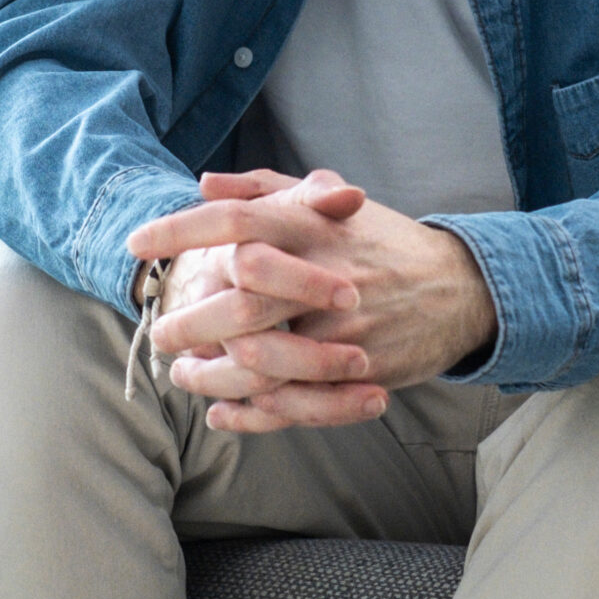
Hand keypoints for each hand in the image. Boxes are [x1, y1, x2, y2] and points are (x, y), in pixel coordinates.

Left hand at [128, 168, 497, 432]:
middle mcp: (327, 277)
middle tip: (159, 332)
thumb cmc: (378, 241)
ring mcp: (345, 331)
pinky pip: (295, 404)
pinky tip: (221, 411)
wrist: (460, 287)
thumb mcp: (328, 201)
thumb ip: (265, 189)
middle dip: (190, 322)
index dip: (182, 231)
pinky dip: (251, 414)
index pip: (237, 222)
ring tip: (183, 376)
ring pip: (263, 364)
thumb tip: (204, 184)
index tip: (138, 243)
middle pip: (242, 303)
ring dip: (212, 376)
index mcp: (314, 226)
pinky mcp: (360, 375)